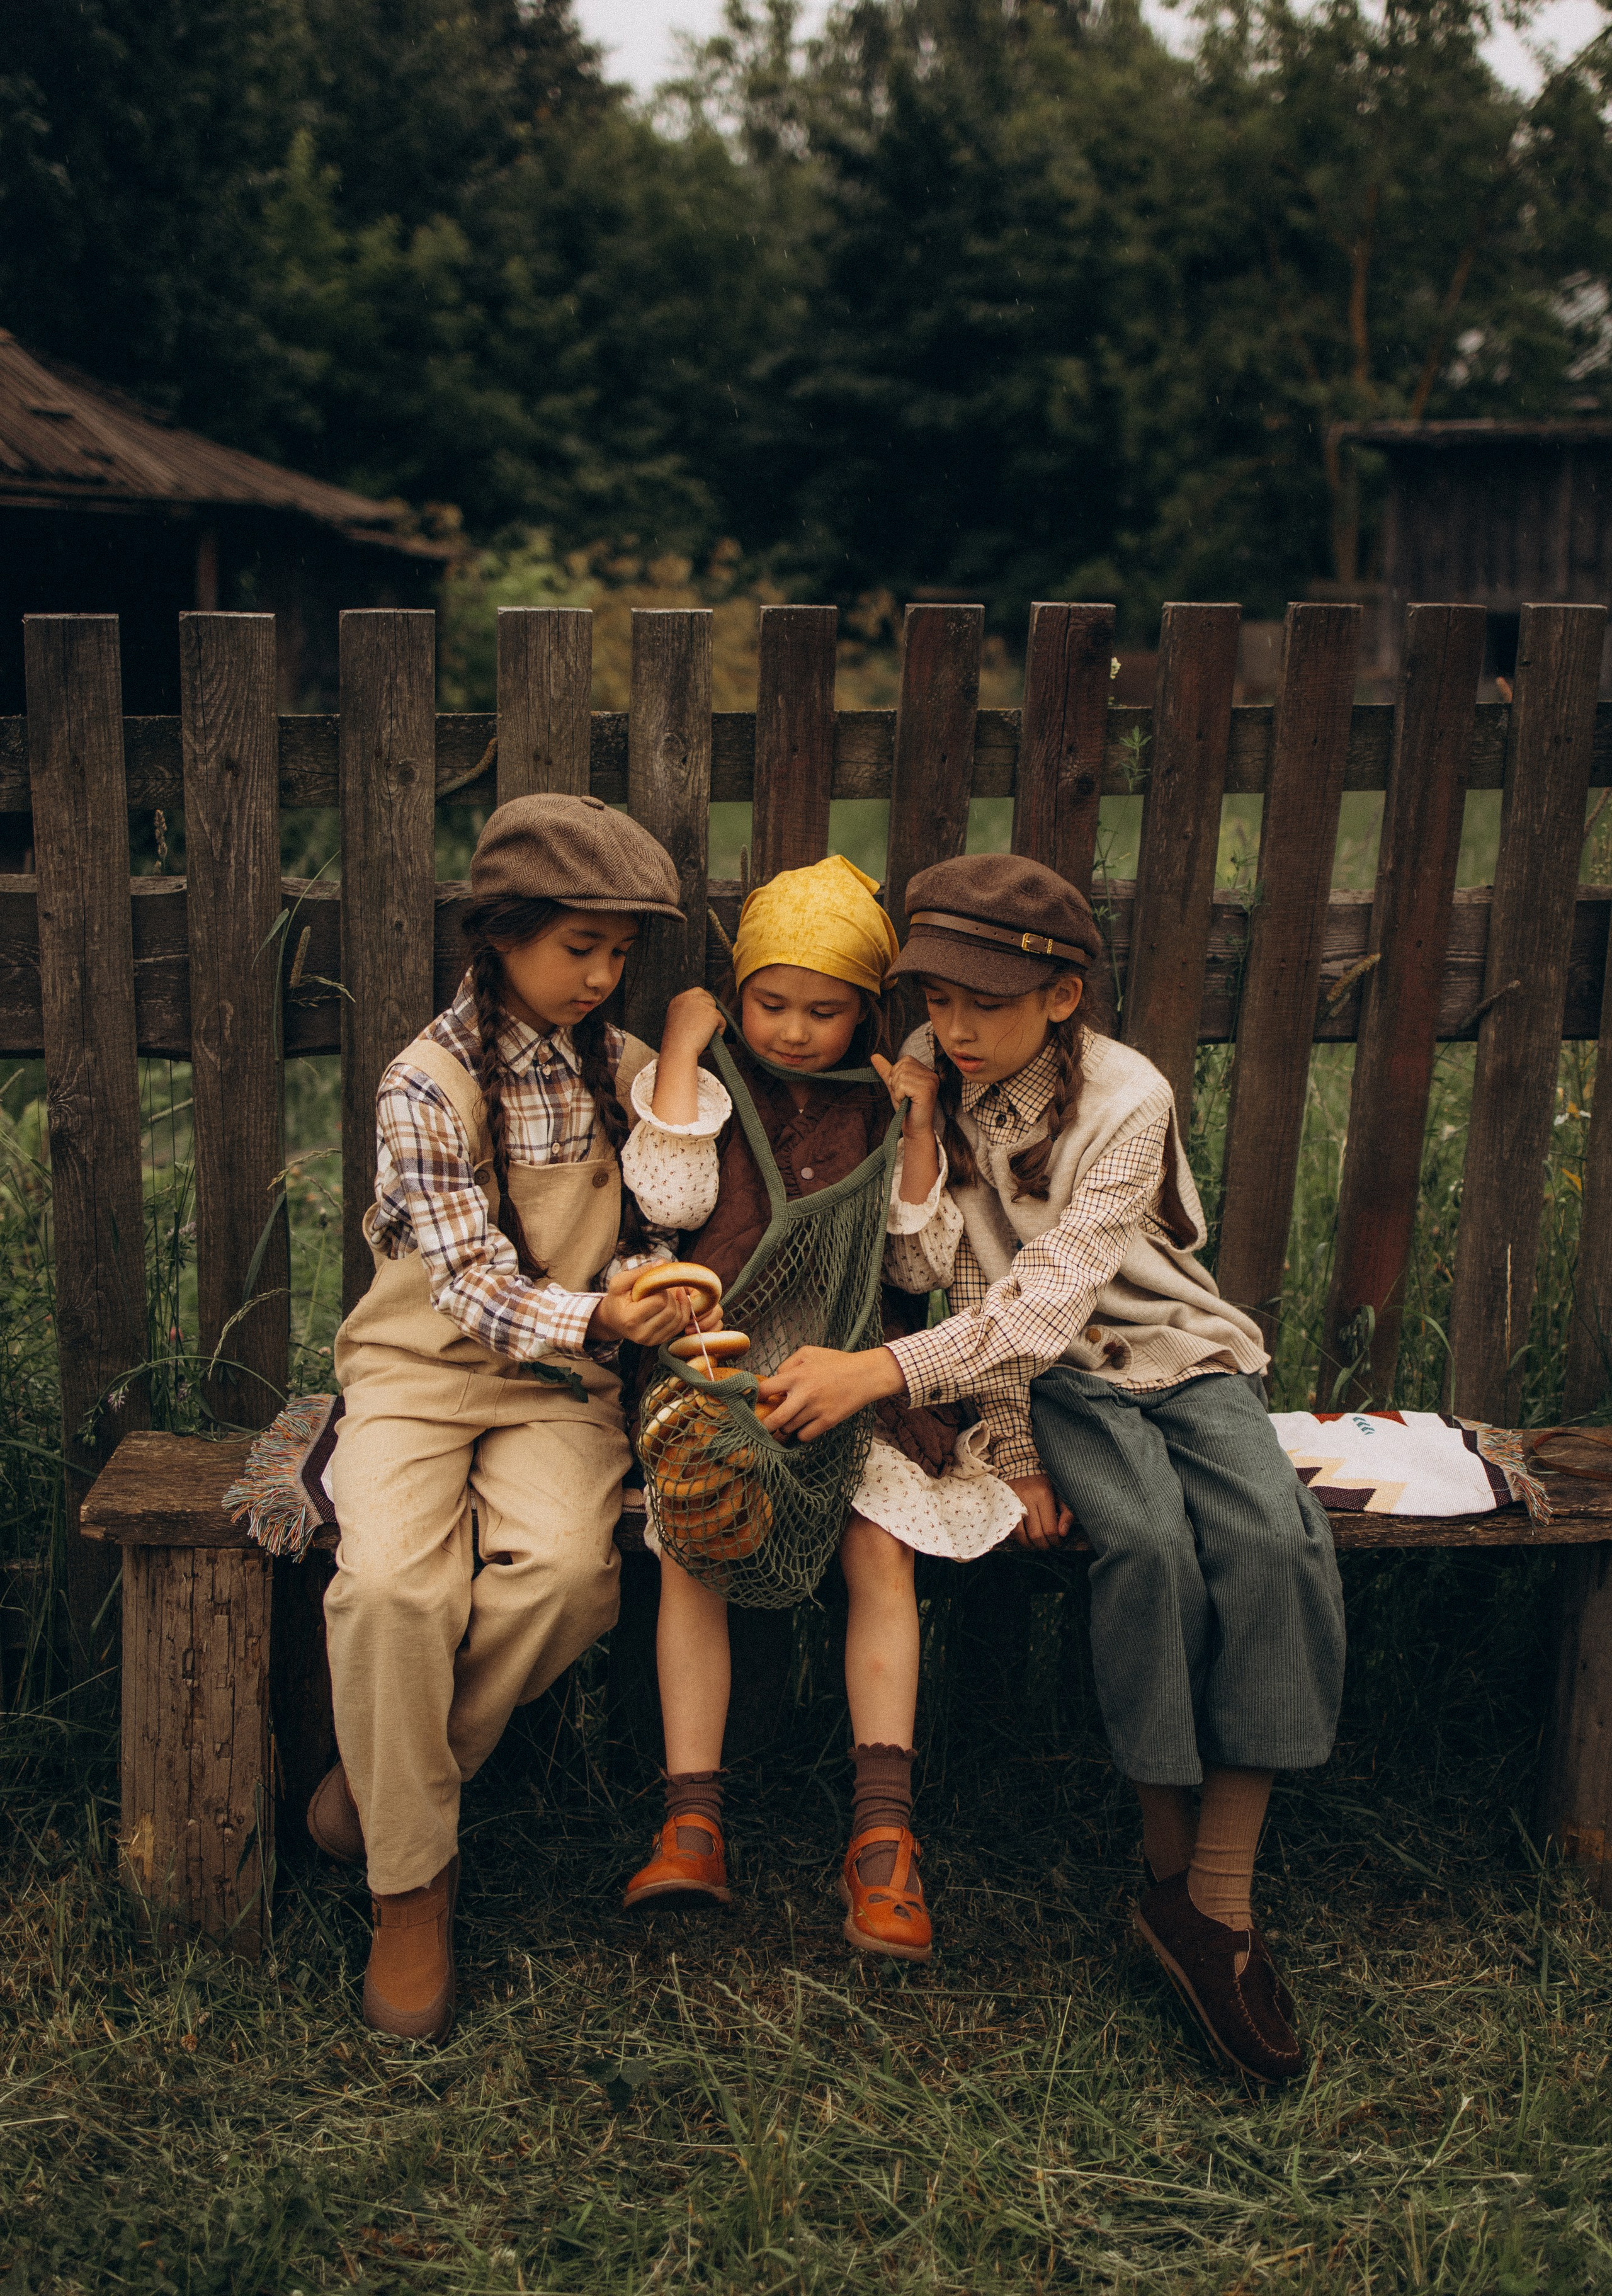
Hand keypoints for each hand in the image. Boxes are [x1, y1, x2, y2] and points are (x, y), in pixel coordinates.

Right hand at [587, 1264, 721, 1348]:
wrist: (614, 1318)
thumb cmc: (617, 1298)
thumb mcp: (620, 1282)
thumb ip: (640, 1272)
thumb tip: (663, 1263)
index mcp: (630, 1319)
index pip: (659, 1301)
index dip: (660, 1289)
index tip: (653, 1285)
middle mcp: (641, 1334)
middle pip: (671, 1311)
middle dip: (670, 1296)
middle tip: (661, 1289)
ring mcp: (652, 1340)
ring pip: (679, 1319)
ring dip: (678, 1302)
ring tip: (668, 1294)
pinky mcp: (660, 1341)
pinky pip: (681, 1325)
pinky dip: (683, 1310)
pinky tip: (677, 1300)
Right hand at [659, 986, 722, 1063]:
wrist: (678, 1051)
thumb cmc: (677, 1042)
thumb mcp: (678, 1020)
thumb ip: (689, 1011)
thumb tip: (708, 1011)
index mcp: (679, 999)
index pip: (698, 992)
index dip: (704, 1003)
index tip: (704, 1016)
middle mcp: (689, 998)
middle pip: (710, 1000)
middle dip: (711, 1013)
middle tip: (704, 1029)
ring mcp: (701, 1004)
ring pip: (716, 1011)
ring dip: (713, 1023)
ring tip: (702, 1035)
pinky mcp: (712, 1013)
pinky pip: (722, 1021)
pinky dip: (719, 1031)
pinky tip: (707, 1038)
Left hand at [756, 1345, 906, 1441]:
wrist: (865, 1374)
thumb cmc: (837, 1362)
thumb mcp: (809, 1352)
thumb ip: (787, 1363)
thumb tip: (774, 1379)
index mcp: (796, 1376)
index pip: (764, 1390)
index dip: (755, 1398)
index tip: (753, 1403)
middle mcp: (803, 1394)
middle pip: (774, 1419)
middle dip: (764, 1426)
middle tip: (761, 1427)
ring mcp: (816, 1410)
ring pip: (789, 1429)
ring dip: (785, 1427)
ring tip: (789, 1421)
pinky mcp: (828, 1421)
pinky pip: (804, 1436)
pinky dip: (801, 1434)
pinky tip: (803, 1427)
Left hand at [872, 1051, 939, 1138]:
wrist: (913, 1128)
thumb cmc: (906, 1108)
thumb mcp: (894, 1086)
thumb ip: (886, 1070)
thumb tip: (874, 1056)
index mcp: (927, 1072)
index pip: (906, 1060)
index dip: (897, 1074)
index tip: (903, 1090)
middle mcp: (932, 1075)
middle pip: (903, 1066)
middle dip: (896, 1083)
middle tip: (904, 1096)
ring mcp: (931, 1083)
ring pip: (902, 1076)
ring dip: (898, 1090)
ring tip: (905, 1100)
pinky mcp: (926, 1091)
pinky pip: (903, 1086)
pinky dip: (899, 1096)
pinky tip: (906, 1103)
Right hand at [1007, 1474, 1072, 1550]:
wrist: (1021, 1465)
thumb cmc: (1044, 1481)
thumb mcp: (1060, 1493)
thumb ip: (1066, 1512)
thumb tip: (1063, 1533)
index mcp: (1043, 1495)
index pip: (1050, 1529)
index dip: (1055, 1540)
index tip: (1057, 1542)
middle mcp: (1027, 1500)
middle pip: (1035, 1535)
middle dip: (1043, 1545)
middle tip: (1048, 1545)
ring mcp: (1013, 1503)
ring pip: (1020, 1535)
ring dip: (1029, 1544)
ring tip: (1036, 1544)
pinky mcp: (1003, 1505)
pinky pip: (1009, 1528)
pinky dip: (1017, 1537)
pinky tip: (1025, 1537)